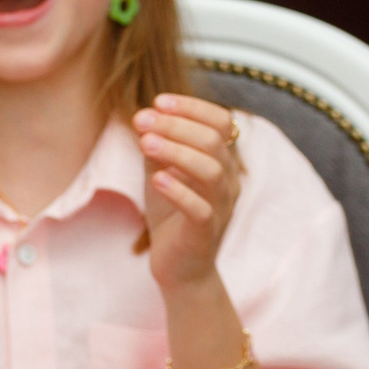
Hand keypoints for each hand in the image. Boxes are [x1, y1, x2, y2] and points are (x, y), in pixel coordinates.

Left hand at [133, 93, 243, 292]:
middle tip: (141, 119)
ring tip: (144, 143)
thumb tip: (144, 116)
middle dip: (176, 125)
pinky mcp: (206, 232)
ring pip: (210, 170)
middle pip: (214, 141)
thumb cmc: (172, 215)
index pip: (222, 122)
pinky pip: (200, 208)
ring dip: (176, 151)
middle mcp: (228, 181)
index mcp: (222, 162)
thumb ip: (157, 146)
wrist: (179, 268)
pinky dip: (178, 190)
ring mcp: (221, 207)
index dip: (193, 107)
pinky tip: (156, 178)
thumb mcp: (160, 172)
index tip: (158, 101)